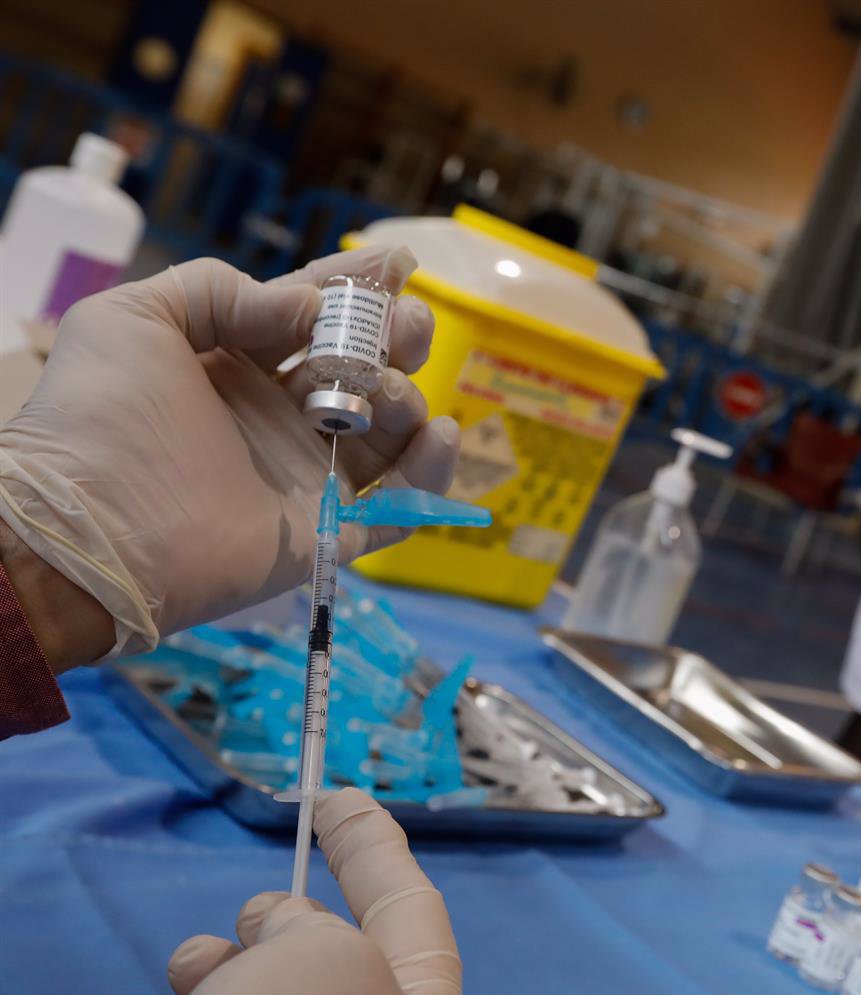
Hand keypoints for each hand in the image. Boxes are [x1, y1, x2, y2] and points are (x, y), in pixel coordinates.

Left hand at [0, 247, 460, 666]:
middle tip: (407, 327)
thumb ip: (219, 289)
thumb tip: (308, 309)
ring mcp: (308, 475)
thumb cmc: (100, 417)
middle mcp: (278, 417)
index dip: (356, 290)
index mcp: (236, 366)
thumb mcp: (134, 317)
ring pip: (390, 429)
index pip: (312, 318)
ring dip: (407, 398)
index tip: (399, 263)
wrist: (90, 522)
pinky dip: (432, 471)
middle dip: (395, 338)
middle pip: (364, 369)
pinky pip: (401, 505)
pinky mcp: (329, 531)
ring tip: (385, 390)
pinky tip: (438, 434)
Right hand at [84, 789, 471, 994]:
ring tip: (188, 969)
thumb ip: (310, 928)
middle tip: (251, 915)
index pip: (411, 914)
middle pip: (325, 968)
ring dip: (208, 977)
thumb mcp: (325, 958)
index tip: (339, 797)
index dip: (374, 850)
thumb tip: (279, 929)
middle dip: (278, 926)